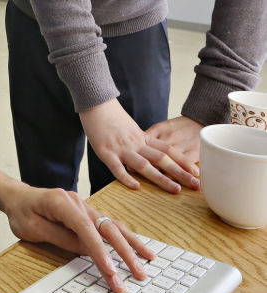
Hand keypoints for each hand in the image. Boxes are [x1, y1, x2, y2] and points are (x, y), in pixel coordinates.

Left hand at [0, 154, 152, 292]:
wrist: (16, 196)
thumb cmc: (21, 212)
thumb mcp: (33, 229)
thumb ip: (61, 238)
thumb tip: (87, 250)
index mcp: (63, 203)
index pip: (87, 230)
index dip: (101, 252)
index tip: (112, 272)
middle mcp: (77, 202)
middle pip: (106, 227)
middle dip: (125, 252)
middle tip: (138, 275)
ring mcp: (83, 206)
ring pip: (112, 225)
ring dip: (130, 244)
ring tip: (148, 260)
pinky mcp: (85, 213)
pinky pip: (107, 225)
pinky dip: (123, 237)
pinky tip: (136, 248)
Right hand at [80, 99, 199, 192]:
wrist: (95, 102)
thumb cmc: (111, 115)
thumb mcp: (130, 128)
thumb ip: (140, 141)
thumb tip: (150, 155)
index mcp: (142, 137)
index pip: (168, 150)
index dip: (183, 162)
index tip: (197, 173)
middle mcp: (135, 143)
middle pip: (162, 159)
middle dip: (180, 174)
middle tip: (196, 186)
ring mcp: (121, 148)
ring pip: (144, 165)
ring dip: (161, 178)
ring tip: (176, 190)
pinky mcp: (105, 152)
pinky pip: (117, 167)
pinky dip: (127, 178)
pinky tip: (136, 187)